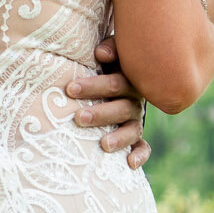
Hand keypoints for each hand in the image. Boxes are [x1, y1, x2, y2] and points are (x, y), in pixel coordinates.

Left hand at [70, 38, 150, 168]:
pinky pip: (143, 147)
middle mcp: (134, 100)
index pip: (115, 83)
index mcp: (129, 79)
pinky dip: (139, 155)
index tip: (70, 89)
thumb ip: (110, 48)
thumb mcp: (110, 53)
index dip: (94, 86)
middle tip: (79, 118)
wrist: (125, 76)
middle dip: (100, 113)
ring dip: (119, 137)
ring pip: (132, 129)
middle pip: (122, 108)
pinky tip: (130, 164)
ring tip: (104, 145)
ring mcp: (136, 120)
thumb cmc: (108, 63)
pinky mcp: (136, 137)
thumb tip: (101, 54)